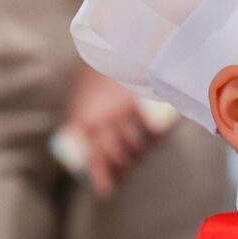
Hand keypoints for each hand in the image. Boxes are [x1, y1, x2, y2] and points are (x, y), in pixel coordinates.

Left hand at [65, 68, 156, 198]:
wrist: (104, 47)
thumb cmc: (93, 78)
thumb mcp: (80, 102)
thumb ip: (86, 124)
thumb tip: (94, 151)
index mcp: (84, 123)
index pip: (95, 159)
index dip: (102, 178)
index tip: (107, 191)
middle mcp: (103, 121)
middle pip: (118, 157)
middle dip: (124, 167)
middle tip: (127, 168)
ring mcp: (121, 112)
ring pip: (135, 145)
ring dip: (140, 154)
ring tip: (141, 152)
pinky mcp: (138, 101)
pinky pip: (151, 128)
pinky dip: (156, 136)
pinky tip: (157, 138)